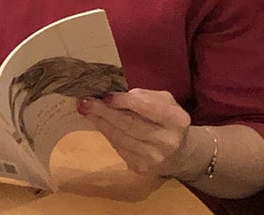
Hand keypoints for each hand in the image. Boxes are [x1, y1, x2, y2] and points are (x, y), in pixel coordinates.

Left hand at [77, 88, 194, 178]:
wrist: (178, 153)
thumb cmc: (166, 119)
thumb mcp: (164, 101)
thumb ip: (145, 96)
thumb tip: (116, 97)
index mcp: (177, 120)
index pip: (147, 108)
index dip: (125, 101)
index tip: (106, 95)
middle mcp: (167, 141)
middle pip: (130, 124)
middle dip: (105, 112)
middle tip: (85, 102)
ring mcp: (154, 158)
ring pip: (121, 138)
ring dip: (100, 123)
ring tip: (85, 110)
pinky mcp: (141, 168)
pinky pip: (119, 148)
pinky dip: (107, 134)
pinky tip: (98, 123)